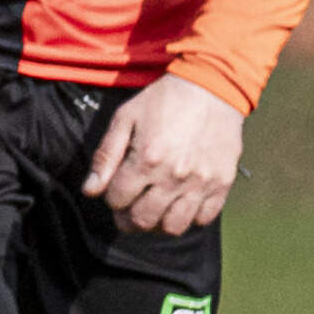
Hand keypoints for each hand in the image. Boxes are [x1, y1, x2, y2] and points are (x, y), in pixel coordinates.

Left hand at [81, 74, 242, 233]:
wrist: (212, 87)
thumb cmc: (163, 101)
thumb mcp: (125, 119)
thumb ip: (105, 156)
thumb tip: (90, 190)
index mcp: (146, 160)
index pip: (117, 199)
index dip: (111, 198)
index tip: (116, 190)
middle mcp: (174, 176)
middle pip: (143, 220)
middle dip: (128, 218)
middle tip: (129, 209)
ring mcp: (201, 182)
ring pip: (173, 227)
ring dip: (158, 223)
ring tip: (154, 210)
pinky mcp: (223, 183)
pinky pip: (204, 218)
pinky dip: (190, 217)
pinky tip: (181, 204)